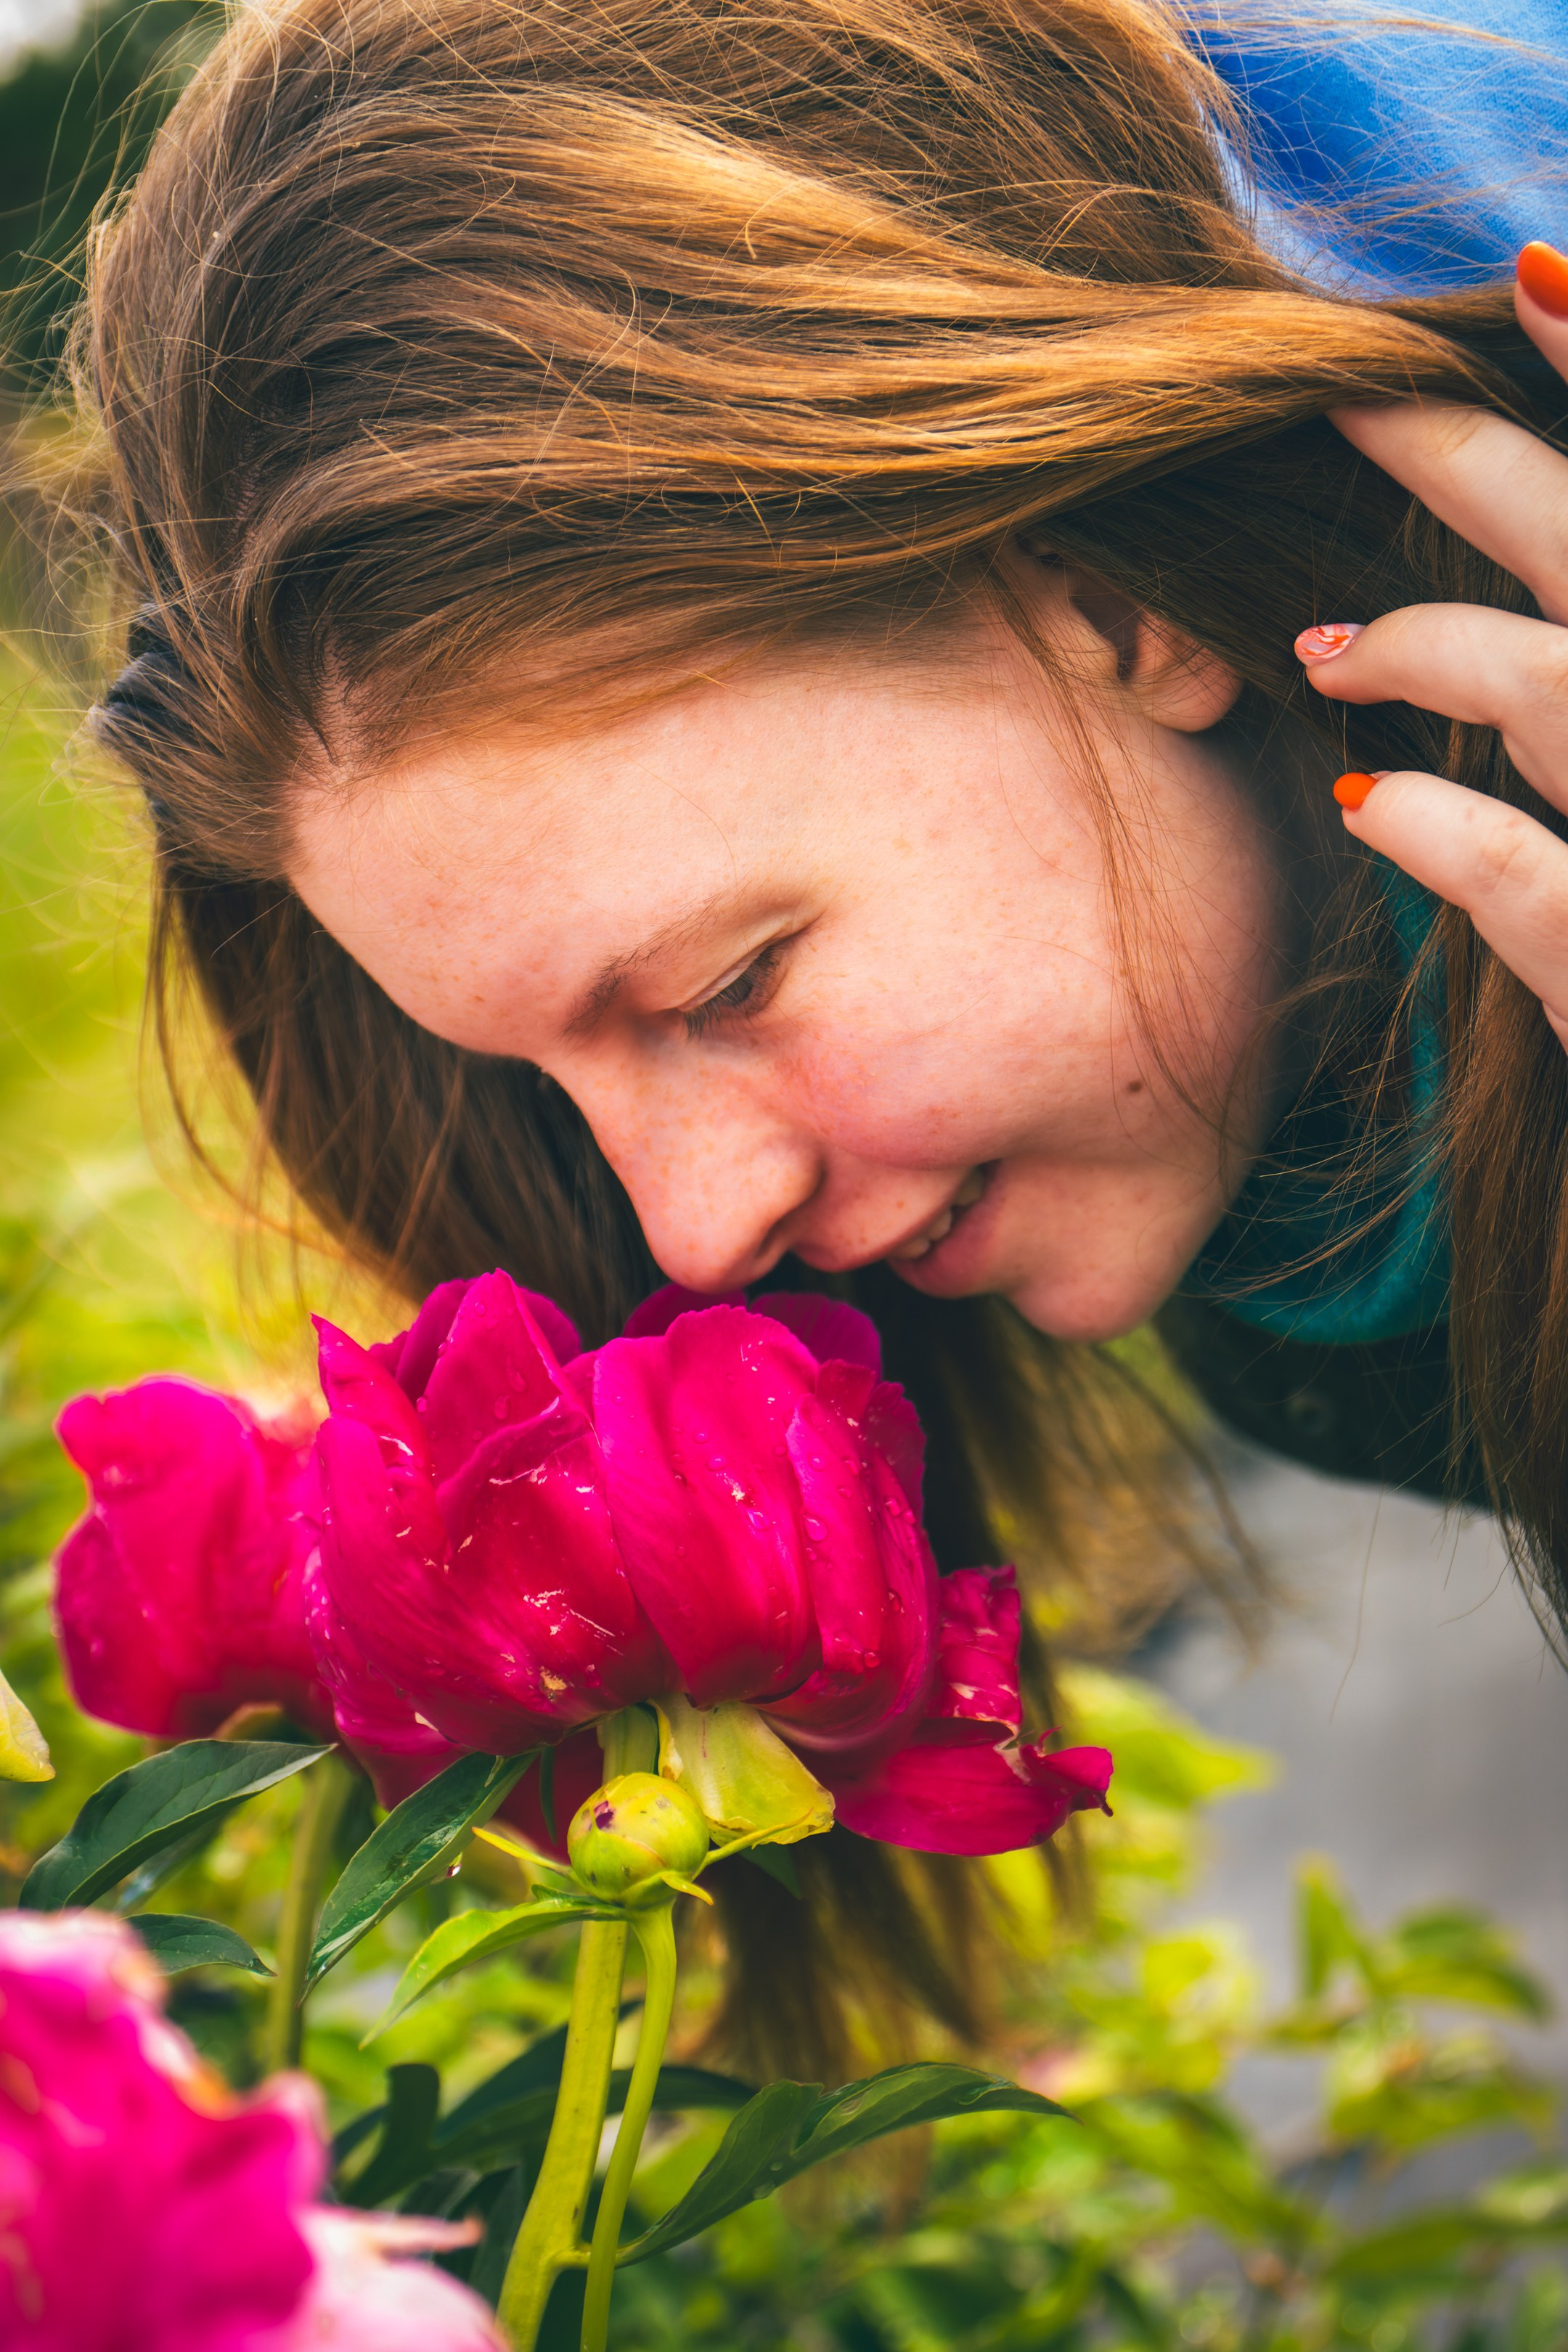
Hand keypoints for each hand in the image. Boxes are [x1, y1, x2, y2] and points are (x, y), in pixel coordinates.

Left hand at [1296, 241, 1567, 1053]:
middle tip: (1343, 390)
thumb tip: (1481, 641)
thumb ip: (1564, 686)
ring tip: (1324, 646)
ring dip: (1427, 646)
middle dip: (1470, 453)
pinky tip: (1365, 803)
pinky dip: (1442, 836)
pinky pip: (1535, 882)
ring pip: (1562, 689)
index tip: (1525, 262)